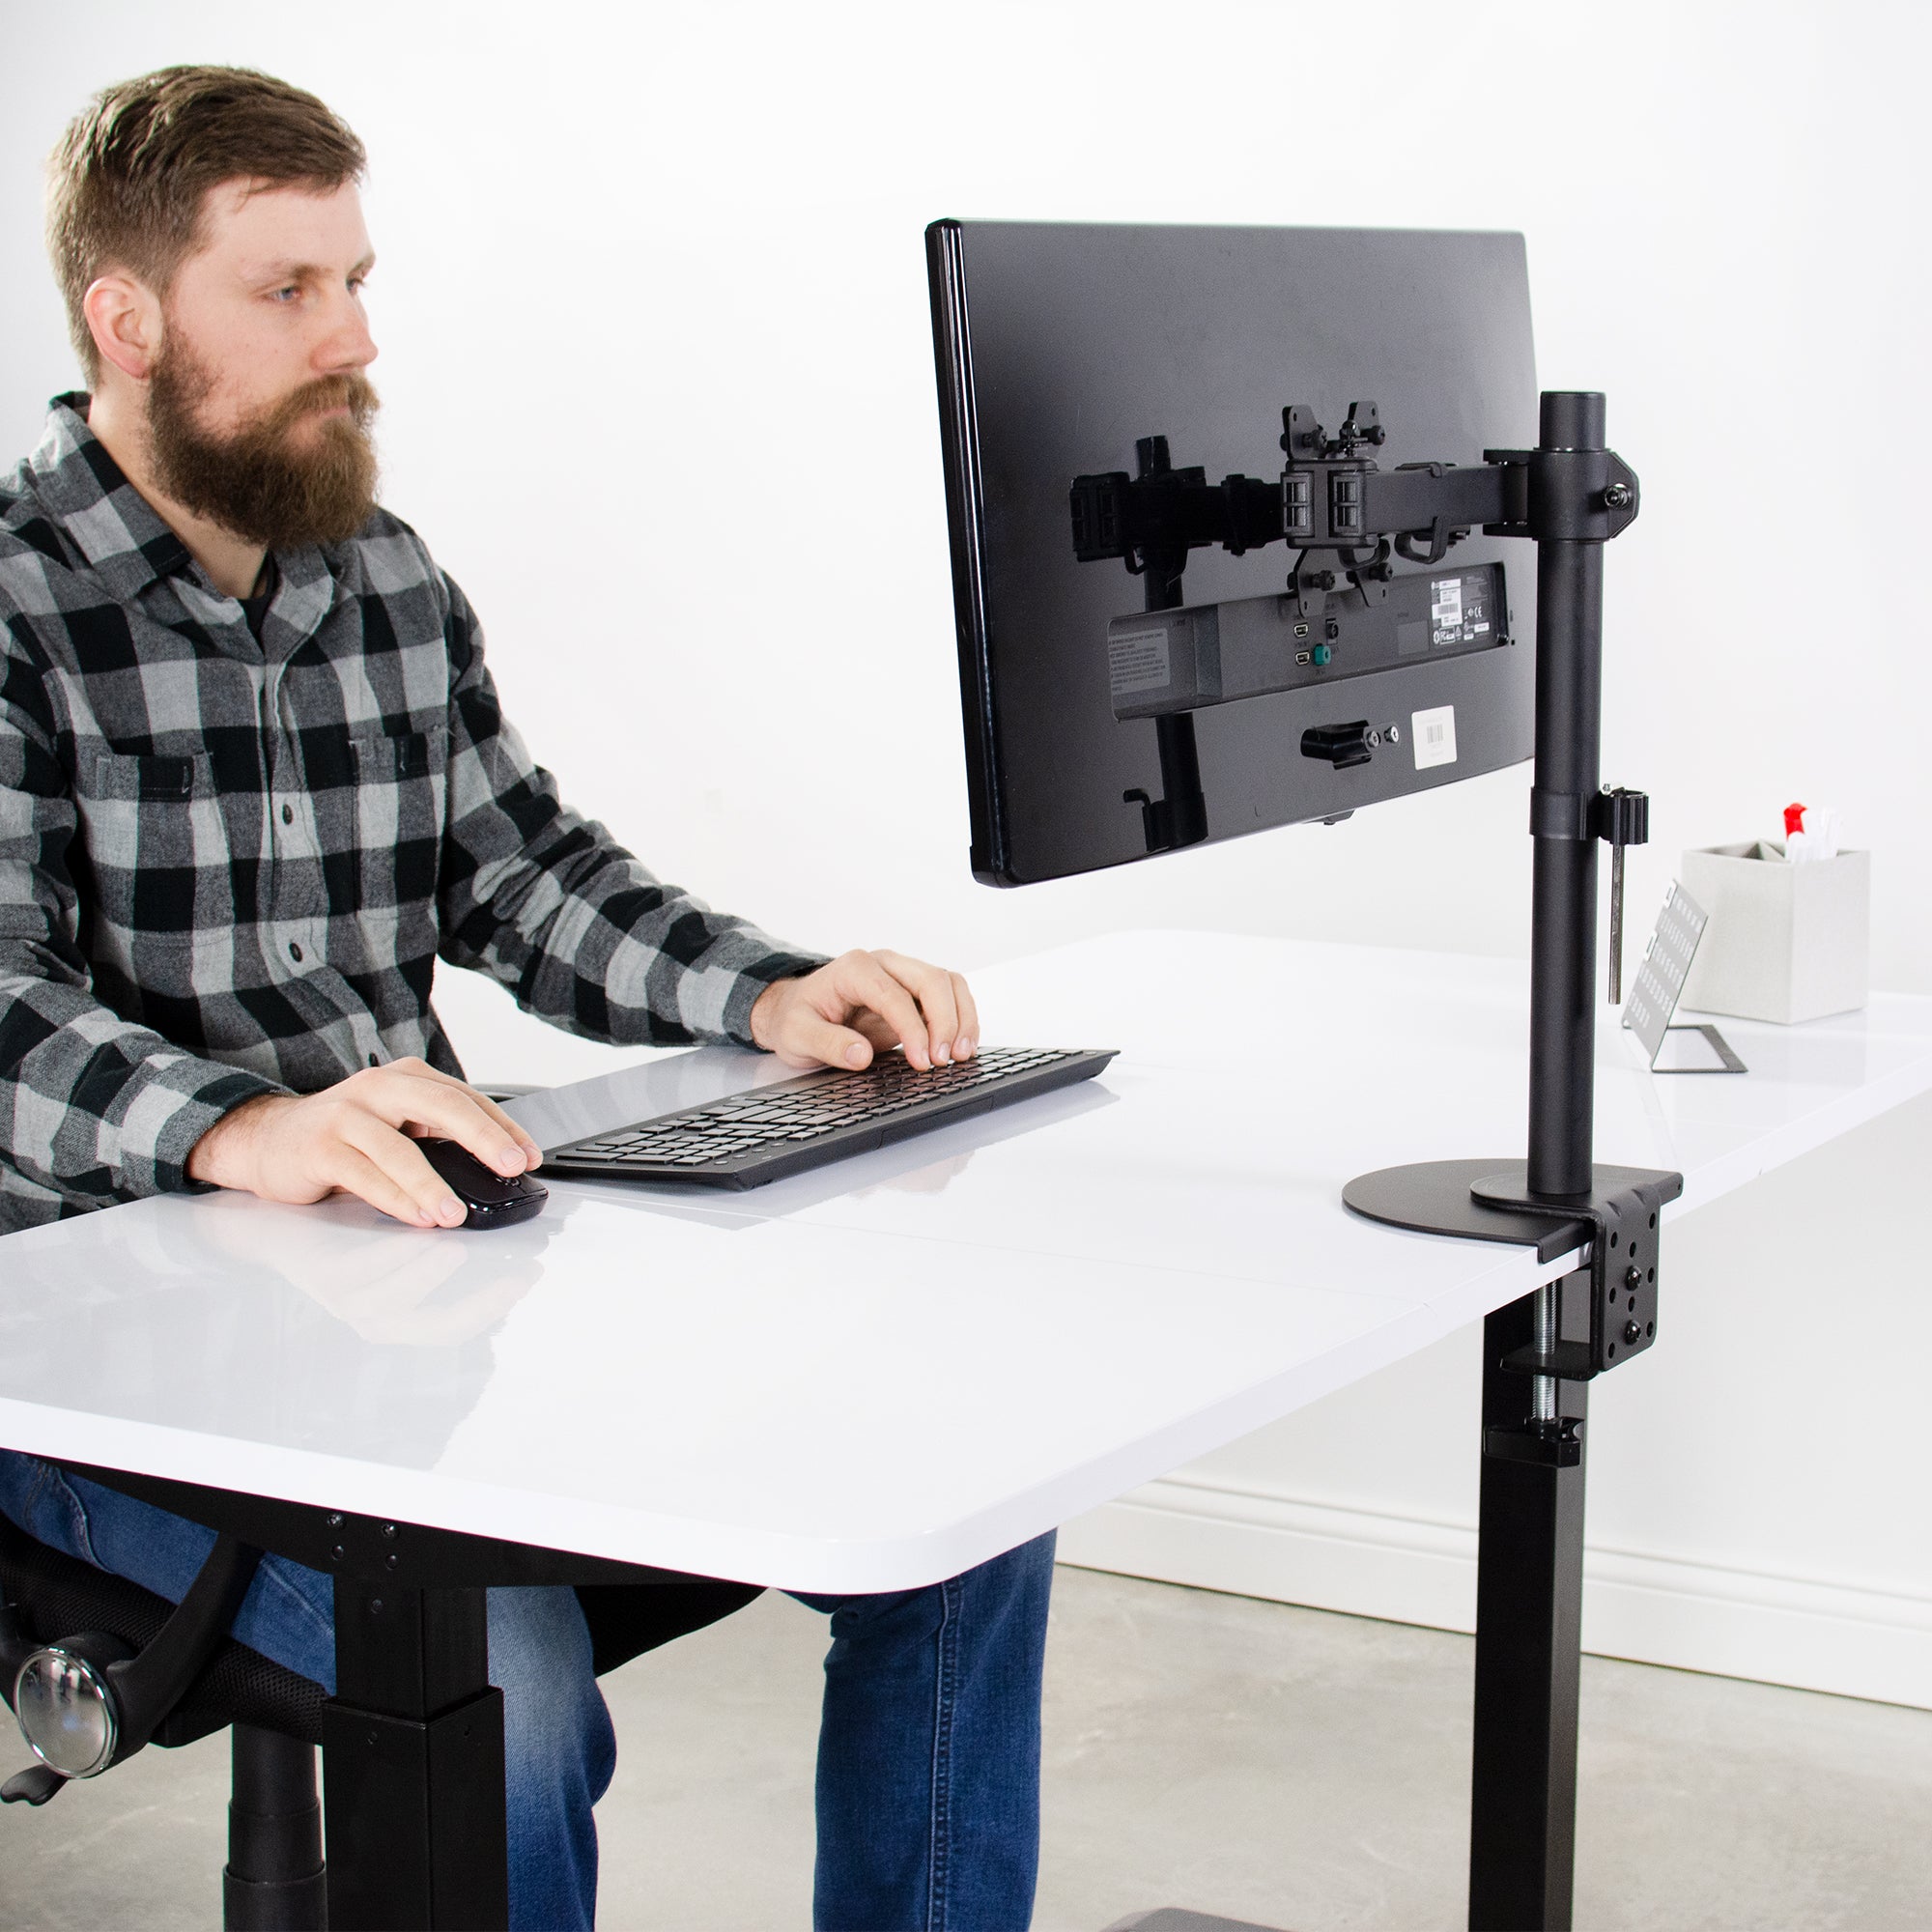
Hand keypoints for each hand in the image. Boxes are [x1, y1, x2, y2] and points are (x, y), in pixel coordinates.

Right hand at [186, 1058, 543, 1228]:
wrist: (267, 1138)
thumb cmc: (343, 1134)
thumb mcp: (397, 1125)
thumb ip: (438, 1138)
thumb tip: (496, 1169)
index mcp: (407, 1079)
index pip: (467, 1098)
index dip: (504, 1127)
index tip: (531, 1155)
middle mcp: (379, 1088)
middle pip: (443, 1107)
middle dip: (485, 1139)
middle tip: (513, 1166)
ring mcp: (346, 1115)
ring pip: (400, 1149)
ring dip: (433, 1184)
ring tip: (456, 1213)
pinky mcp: (318, 1148)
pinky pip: (364, 1175)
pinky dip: (396, 1199)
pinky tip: (418, 1216)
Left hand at [749, 950, 978, 1072]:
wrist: (795, 1010)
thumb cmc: (796, 1017)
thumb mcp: (796, 1035)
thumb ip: (827, 1043)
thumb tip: (861, 1055)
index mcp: (855, 969)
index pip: (895, 994)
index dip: (913, 1029)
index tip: (921, 1061)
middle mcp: (885, 965)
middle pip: (932, 980)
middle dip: (945, 1021)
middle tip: (943, 1059)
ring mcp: (903, 976)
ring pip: (949, 984)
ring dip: (961, 1019)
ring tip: (961, 1055)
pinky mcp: (915, 994)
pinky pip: (950, 998)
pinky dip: (962, 1020)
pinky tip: (961, 1047)